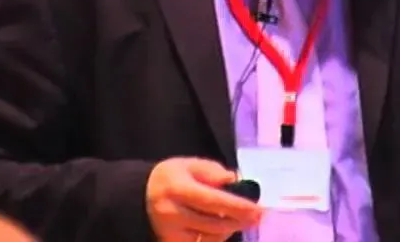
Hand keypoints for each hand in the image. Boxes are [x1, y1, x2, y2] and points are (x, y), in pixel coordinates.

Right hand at [146, 157, 262, 241]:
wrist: (141, 196)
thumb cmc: (172, 177)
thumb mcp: (190, 165)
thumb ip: (213, 171)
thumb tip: (234, 181)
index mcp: (177, 188)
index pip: (212, 200)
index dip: (237, 206)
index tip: (258, 210)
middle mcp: (172, 212)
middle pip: (214, 223)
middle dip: (239, 220)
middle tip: (257, 216)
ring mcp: (171, 231)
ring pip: (210, 237)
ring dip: (229, 229)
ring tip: (236, 218)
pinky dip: (216, 238)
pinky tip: (221, 228)